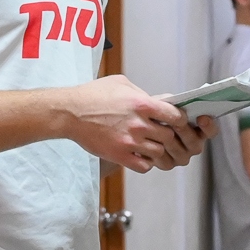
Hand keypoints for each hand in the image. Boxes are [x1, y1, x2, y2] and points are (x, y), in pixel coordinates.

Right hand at [61, 76, 196, 171]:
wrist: (70, 113)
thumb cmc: (93, 95)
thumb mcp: (121, 83)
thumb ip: (142, 93)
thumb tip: (158, 100)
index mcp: (142, 104)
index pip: (175, 115)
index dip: (179, 119)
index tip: (176, 120)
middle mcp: (138, 124)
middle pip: (169, 136)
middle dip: (168, 135)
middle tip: (163, 133)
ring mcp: (129, 142)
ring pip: (159, 152)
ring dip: (157, 149)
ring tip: (150, 144)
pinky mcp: (119, 155)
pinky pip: (144, 166)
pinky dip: (146, 162)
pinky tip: (140, 155)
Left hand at [143, 110, 215, 171]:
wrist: (142, 124)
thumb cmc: (158, 113)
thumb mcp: (167, 104)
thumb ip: (177, 105)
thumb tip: (181, 104)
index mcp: (199, 130)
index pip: (211, 131)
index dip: (208, 125)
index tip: (202, 117)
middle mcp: (193, 145)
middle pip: (195, 143)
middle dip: (185, 132)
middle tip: (177, 123)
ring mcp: (182, 157)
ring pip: (180, 152)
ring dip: (170, 140)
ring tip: (161, 130)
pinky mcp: (168, 164)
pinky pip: (166, 161)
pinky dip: (159, 150)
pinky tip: (153, 141)